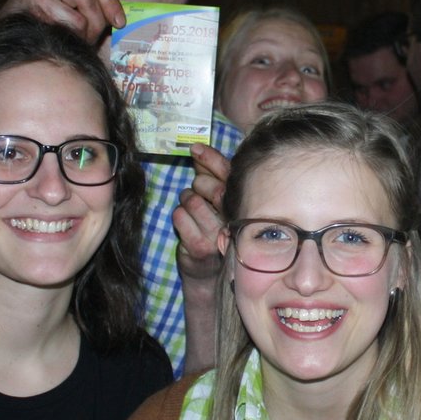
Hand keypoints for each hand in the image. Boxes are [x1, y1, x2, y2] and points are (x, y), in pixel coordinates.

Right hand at [0, 0, 125, 48]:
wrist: (3, 46)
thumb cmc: (40, 34)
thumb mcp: (68, 17)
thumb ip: (89, 9)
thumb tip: (121, 18)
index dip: (111, 1)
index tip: (120, 23)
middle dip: (98, 19)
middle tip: (92, 38)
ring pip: (83, 1)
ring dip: (86, 29)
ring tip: (73, 40)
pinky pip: (69, 18)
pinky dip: (72, 35)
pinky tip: (57, 40)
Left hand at [173, 144, 231, 282]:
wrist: (208, 270)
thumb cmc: (212, 229)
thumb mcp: (216, 201)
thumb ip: (210, 176)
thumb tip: (197, 151)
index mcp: (242, 204)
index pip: (229, 176)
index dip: (211, 159)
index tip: (195, 149)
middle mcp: (235, 220)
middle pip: (212, 188)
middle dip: (198, 184)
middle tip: (197, 190)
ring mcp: (218, 235)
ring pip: (192, 201)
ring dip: (186, 200)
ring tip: (191, 208)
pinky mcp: (200, 247)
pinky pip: (180, 217)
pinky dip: (178, 216)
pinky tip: (185, 223)